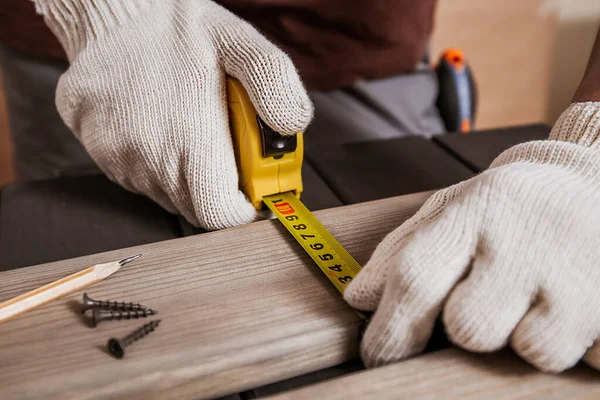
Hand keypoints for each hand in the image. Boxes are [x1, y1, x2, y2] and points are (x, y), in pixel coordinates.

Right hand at [35, 0, 312, 229]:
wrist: (112, 9)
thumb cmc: (177, 27)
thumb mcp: (240, 43)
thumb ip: (275, 85)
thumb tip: (294, 126)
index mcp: (188, 140)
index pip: (220, 214)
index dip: (241, 207)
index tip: (249, 188)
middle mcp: (147, 159)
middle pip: (196, 209)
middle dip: (218, 190)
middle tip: (225, 150)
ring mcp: (117, 159)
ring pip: (167, 195)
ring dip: (187, 177)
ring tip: (192, 130)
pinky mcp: (99, 153)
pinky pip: (137, 178)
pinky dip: (157, 164)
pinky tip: (162, 127)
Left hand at [345, 103, 599, 372]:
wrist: (598, 179)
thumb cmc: (511, 206)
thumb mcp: (453, 209)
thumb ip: (402, 251)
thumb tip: (359, 299)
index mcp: (476, 211)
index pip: (416, 278)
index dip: (390, 330)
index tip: (378, 356)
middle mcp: (527, 238)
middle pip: (469, 328)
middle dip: (470, 328)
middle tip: (490, 300)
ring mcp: (583, 270)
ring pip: (533, 351)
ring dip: (528, 337)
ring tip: (538, 300)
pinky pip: (589, 357)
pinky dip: (579, 342)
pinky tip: (577, 305)